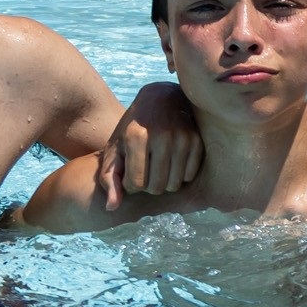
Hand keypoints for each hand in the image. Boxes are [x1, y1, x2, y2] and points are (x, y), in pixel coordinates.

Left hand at [96, 80, 203, 208]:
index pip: (136, 184)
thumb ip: (109, 179)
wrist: (160, 99)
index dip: (131, 185)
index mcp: (137, 137)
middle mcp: (162, 136)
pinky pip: (189, 175)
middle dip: (148, 185)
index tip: (129, 173)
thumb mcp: (114, 149)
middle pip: (156, 187)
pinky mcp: (198, 140)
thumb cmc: (132, 128)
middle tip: (145, 171)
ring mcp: (183, 137)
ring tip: (157, 167)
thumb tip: (111, 208)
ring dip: (164, 182)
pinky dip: (180, 174)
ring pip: (174, 184)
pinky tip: (172, 162)